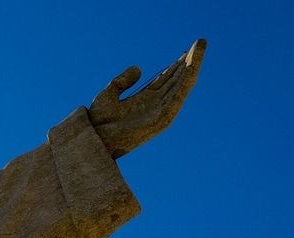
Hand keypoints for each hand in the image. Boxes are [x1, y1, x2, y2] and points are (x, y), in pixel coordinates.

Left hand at [89, 39, 205, 157]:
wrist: (94, 138)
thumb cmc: (98, 122)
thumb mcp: (108, 95)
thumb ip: (122, 82)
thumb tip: (138, 68)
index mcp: (143, 100)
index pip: (165, 80)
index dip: (176, 66)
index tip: (185, 51)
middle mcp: (154, 105)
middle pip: (176, 80)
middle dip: (188, 62)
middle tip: (199, 43)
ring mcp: (159, 111)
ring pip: (181, 85)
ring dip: (192, 66)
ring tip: (199, 47)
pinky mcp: (162, 118)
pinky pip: (178, 96)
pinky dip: (186, 81)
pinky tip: (192, 65)